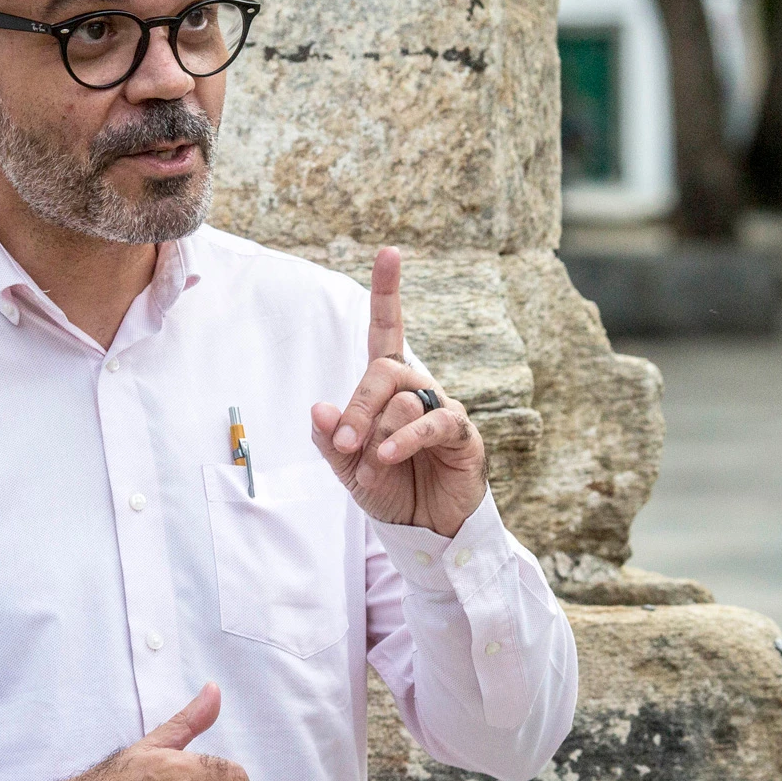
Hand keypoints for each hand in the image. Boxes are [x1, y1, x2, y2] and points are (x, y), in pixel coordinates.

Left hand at [311, 247, 487, 538]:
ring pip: (403, 400)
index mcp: (388, 388)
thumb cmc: (390, 489)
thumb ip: (333, 438)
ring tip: (371, 467)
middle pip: (383, 371)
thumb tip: (320, 407)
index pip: (388, 330)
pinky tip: (388, 457)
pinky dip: (404, 439)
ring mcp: (440, 408)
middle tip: (346, 446)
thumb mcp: (348, 468)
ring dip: (378, 437)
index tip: (390, 252)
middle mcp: (416, 389)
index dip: (388, 292)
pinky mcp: (460, 433)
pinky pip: (431, 422)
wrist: (425, 528)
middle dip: (358, 408)